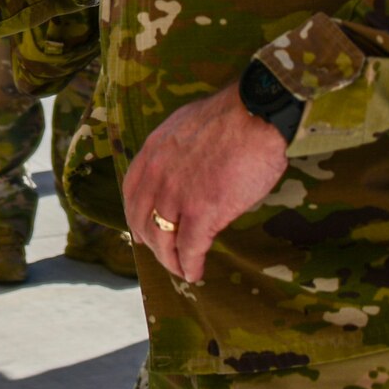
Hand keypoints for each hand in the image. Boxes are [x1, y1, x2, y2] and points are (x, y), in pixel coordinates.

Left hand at [122, 83, 289, 284]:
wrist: (256, 116)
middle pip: (143, 221)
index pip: (131, 193)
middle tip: (165, 256)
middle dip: (152, 244)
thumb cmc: (234, 116)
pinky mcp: (202, 213)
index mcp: (152, 152)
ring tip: (181, 270)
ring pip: (163, 240)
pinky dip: (190, 266)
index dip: (135, 217)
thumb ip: (177, 152)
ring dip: (171, 261)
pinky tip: (195, 273)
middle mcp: (157, 176)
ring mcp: (177, 196)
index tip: (141, 231)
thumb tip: (186, 169)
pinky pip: (189, 249)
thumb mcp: (187, 127)